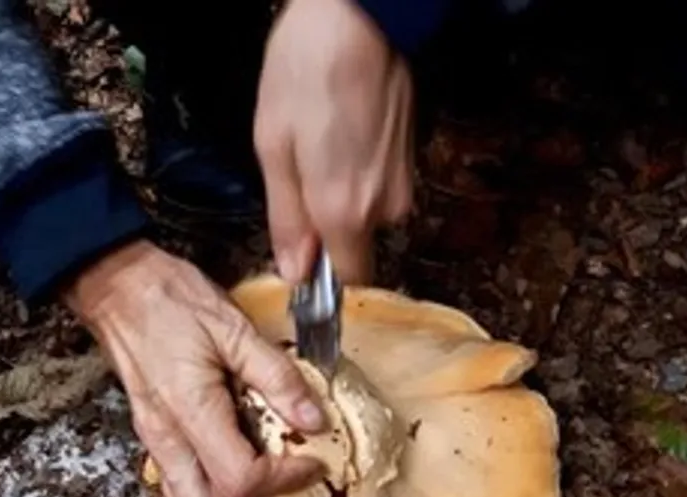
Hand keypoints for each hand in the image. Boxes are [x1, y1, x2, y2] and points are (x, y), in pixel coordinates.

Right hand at [63, 240, 325, 496]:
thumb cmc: (169, 301)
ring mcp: (158, 447)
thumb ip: (276, 376)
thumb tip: (314, 419)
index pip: (240, 478)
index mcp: (190, 412)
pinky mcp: (157, 442)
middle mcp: (168, 442)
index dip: (285, 481)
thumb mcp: (233, 328)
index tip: (315, 464)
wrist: (117, 289)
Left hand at [254, 0, 414, 284]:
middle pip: (355, 245)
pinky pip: (379, 188)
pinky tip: (343, 133)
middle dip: (326, 225)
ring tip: (321, 144)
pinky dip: (359, 173)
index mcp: (344, 212)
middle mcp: (383, 208)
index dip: (323, 276)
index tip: (303, 257)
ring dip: (342, 195)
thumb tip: (295, 273)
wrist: (361, 18)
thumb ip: (286, 220)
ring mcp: (403, 183)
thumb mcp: (274, 147)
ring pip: (367, 214)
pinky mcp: (412, 161)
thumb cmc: (307, 74)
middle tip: (300, 174)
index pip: (348, 281)